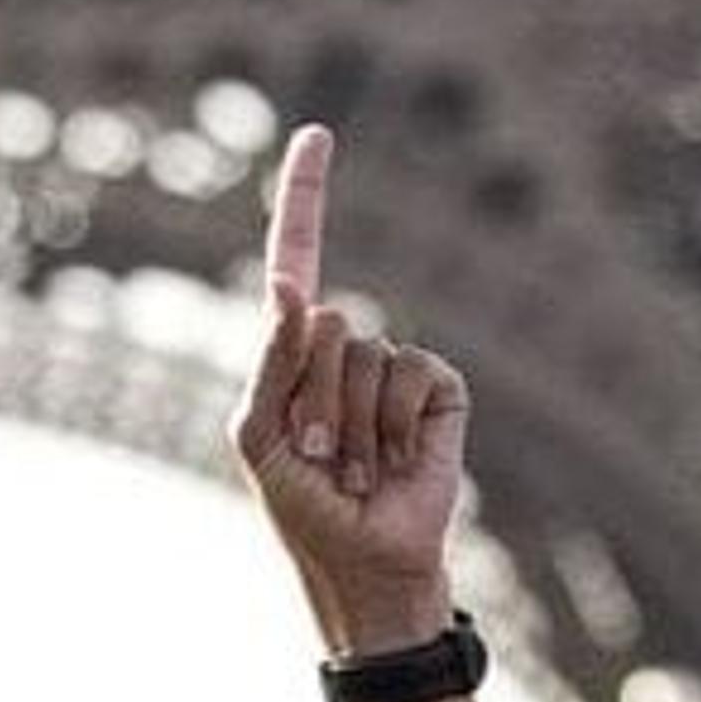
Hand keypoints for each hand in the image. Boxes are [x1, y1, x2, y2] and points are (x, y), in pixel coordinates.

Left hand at [229, 126, 467, 653]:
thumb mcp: (259, 437)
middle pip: (323, 324)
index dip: (305, 199)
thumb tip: (293, 289)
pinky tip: (396, 461)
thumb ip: (270, 361)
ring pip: (365, 354)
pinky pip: (415, 374)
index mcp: (292, 356)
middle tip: (317, 455)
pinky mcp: (440, 393)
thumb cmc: (301, 510)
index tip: (317, 133)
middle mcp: (343, 353)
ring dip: (350, 423)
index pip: (297, 259)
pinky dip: (399, 425)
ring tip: (352, 468)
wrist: (366, 568)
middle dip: (312, 395)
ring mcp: (394, 370)